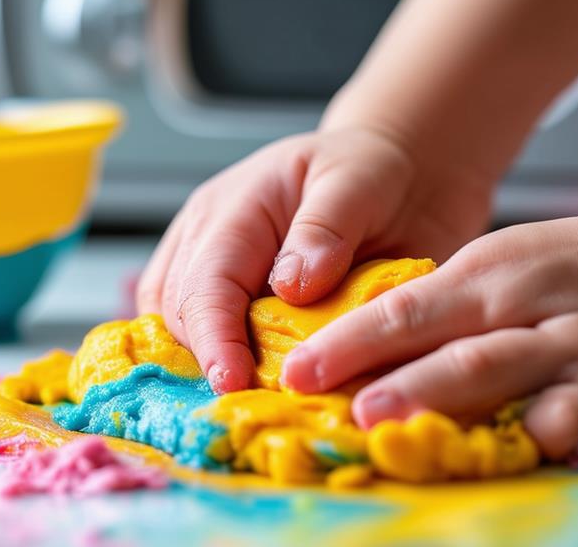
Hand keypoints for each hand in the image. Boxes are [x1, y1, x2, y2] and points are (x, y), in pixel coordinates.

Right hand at [136, 126, 496, 392]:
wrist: (394, 175)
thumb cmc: (372, 170)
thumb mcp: (360, 180)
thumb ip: (327, 227)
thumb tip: (292, 286)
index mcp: (234, 210)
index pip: (206, 283)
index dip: (215, 338)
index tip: (233, 383)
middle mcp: (208, 243)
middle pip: (183, 316)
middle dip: (213, 364)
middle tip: (262, 408)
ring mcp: (214, 273)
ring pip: (184, 335)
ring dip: (214, 371)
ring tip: (259, 404)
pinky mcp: (233, 303)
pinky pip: (211, 344)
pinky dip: (230, 371)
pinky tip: (261, 392)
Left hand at [281, 209, 577, 457]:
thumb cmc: (567, 265)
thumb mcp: (500, 263)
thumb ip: (440, 306)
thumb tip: (359, 354)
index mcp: (494, 269)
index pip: (410, 308)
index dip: (352, 343)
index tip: (299, 372)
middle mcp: (537, 310)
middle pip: (461, 353)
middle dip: (402, 387)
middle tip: (350, 415)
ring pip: (516, 392)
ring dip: (458, 421)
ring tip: (410, 444)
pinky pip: (571, 430)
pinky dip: (530, 447)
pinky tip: (491, 463)